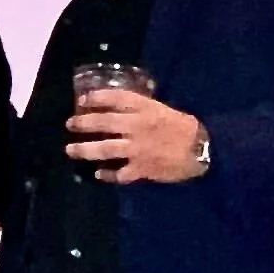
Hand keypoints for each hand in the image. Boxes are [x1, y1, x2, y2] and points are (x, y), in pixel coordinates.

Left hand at [66, 91, 209, 183]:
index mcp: (146, 109)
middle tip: (70, 124)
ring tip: (70, 150)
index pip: (116, 98)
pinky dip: (108, 174)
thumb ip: (141, 109)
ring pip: (105, 149)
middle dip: (84, 123)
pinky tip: (99, 174)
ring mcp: (138, 149)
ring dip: (85, 150)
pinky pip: (120, 173)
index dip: (97, 97)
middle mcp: (138, 127)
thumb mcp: (163, 110)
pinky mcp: (142, 168)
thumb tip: (116, 107)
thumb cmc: (184, 128)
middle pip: (104, 122)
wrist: (203, 150)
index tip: (82, 99)